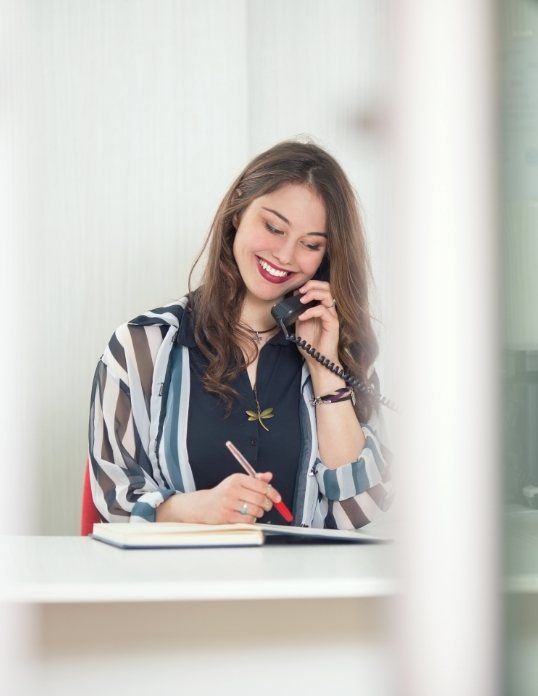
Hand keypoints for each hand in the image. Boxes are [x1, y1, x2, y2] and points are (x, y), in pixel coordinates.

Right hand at [159, 472, 282, 524]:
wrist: (204, 505)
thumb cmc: (223, 493)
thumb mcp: (237, 482)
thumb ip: (255, 479)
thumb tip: (269, 476)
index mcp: (236, 478)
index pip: (261, 485)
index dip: (272, 493)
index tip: (277, 498)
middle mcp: (232, 489)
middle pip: (260, 499)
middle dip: (267, 504)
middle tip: (267, 506)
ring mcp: (229, 503)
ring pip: (256, 510)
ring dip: (259, 513)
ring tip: (255, 510)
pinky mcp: (227, 516)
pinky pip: (248, 520)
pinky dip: (252, 519)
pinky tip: (247, 516)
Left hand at [295, 280, 339, 367]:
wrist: (317, 360)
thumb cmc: (310, 344)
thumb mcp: (299, 323)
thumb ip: (298, 310)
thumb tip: (294, 297)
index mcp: (321, 307)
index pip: (320, 288)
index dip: (310, 285)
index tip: (297, 290)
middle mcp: (328, 309)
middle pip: (326, 287)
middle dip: (312, 285)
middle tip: (301, 290)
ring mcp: (331, 316)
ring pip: (327, 295)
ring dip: (313, 294)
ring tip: (302, 300)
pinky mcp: (333, 323)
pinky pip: (323, 310)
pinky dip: (311, 311)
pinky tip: (302, 316)